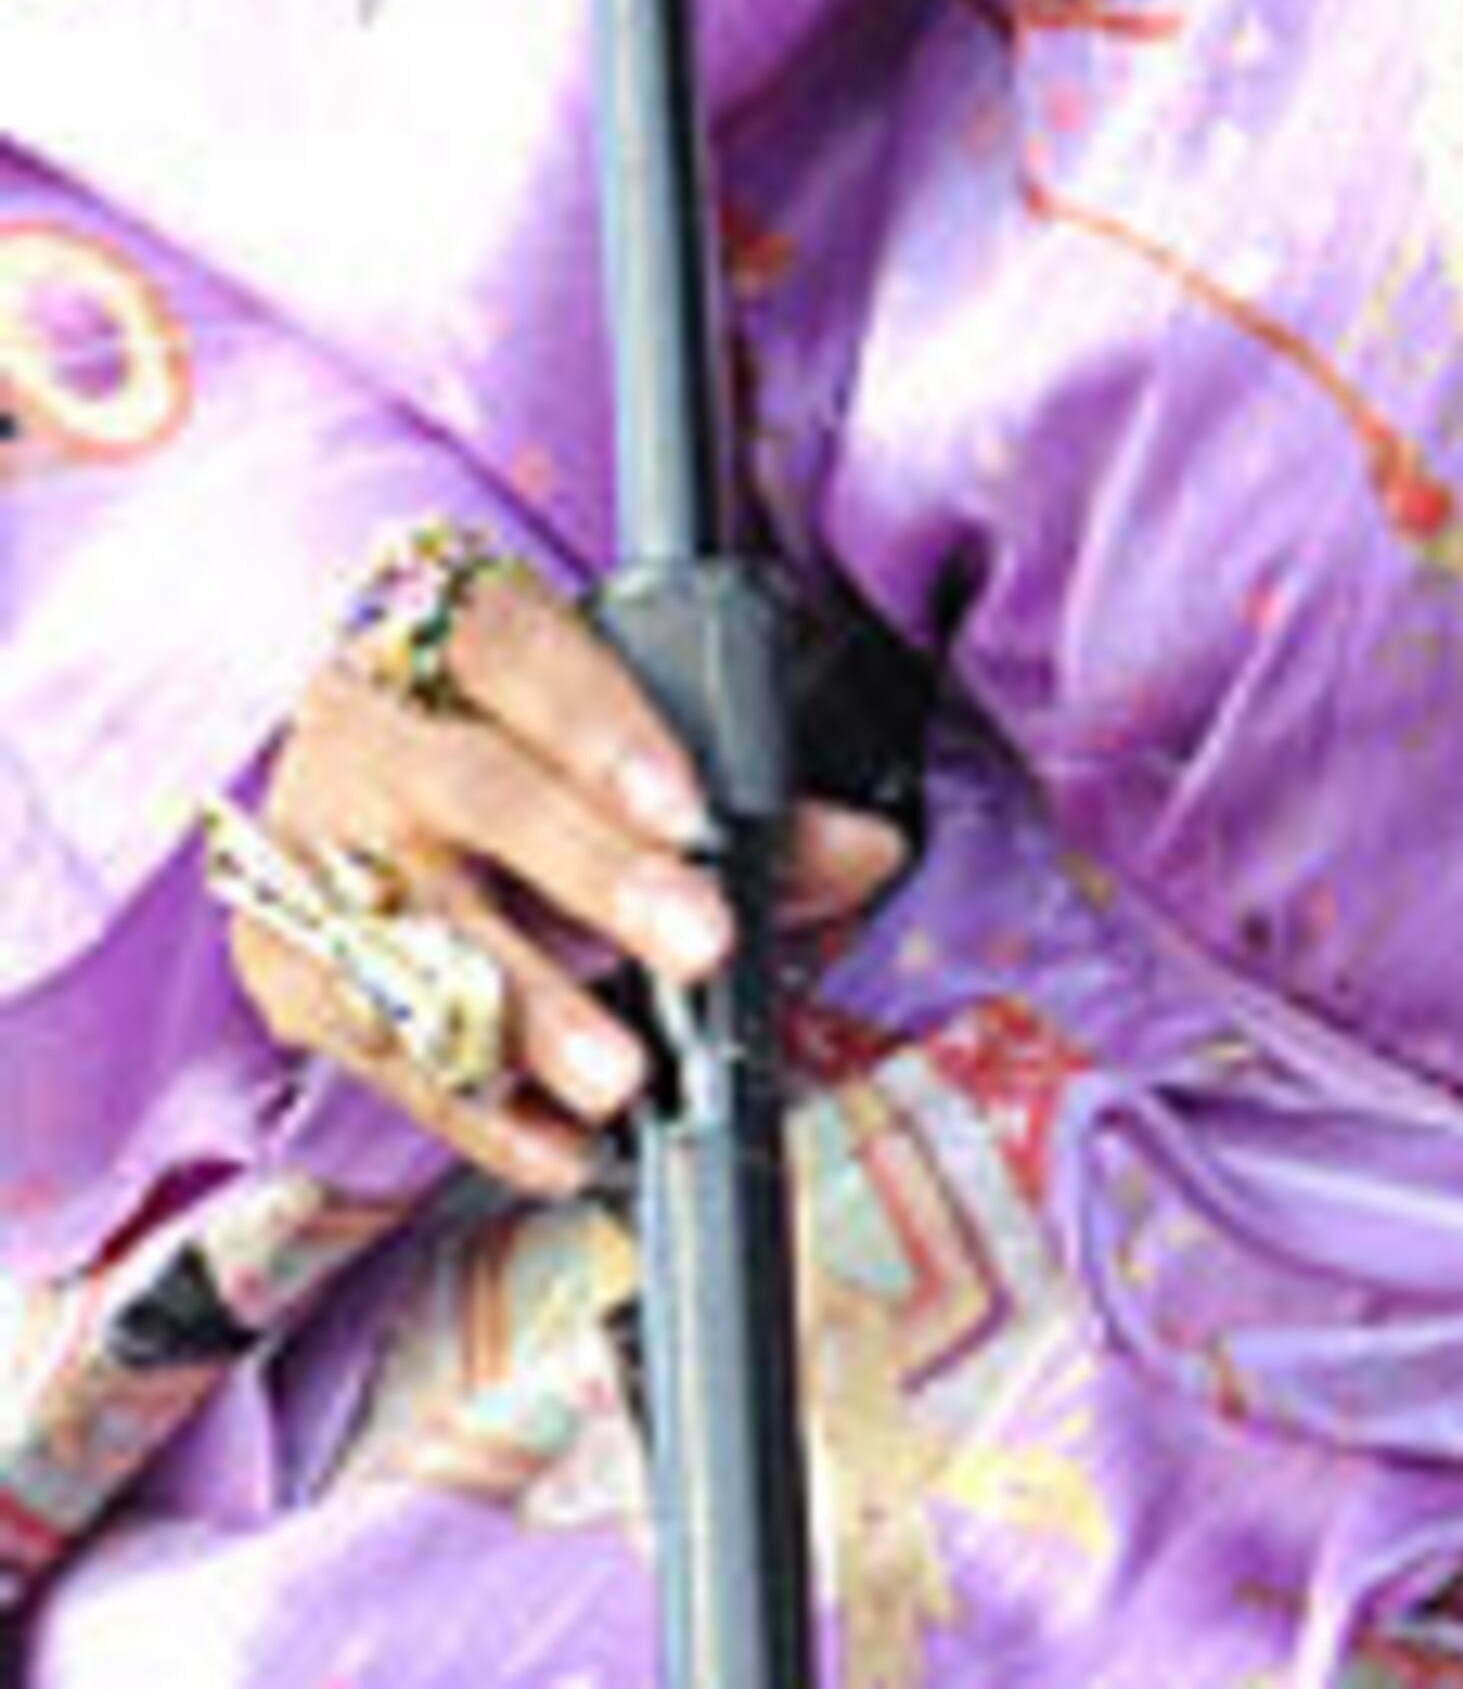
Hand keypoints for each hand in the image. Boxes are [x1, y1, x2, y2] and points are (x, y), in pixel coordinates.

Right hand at [219, 546, 911, 1192]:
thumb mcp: (609, 715)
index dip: (604, 730)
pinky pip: (379, 1049)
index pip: (521, 656)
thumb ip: (739, 784)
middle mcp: (365, 730)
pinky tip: (560, 1148)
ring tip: (622, 1081)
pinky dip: (475, 1110)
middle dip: (595, 878)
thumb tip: (866, 855)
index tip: (691, 811)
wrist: (347, 744)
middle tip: (702, 944)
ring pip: (415, 938)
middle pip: (480, 796)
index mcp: (443, 628)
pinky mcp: (282, 961)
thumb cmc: (507, 727)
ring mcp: (310, 846)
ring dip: (526, 1019)